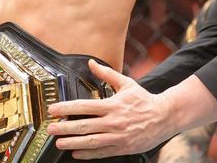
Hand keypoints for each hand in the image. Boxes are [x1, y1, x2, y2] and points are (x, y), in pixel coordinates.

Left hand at [46, 59, 174, 158]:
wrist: (165, 117)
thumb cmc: (144, 100)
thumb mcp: (126, 83)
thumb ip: (107, 74)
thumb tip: (91, 62)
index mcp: (112, 105)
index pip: (84, 106)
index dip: (66, 108)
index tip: (53, 110)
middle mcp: (113, 122)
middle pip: (84, 126)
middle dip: (64, 128)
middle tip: (50, 129)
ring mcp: (118, 137)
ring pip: (91, 141)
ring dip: (72, 143)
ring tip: (59, 143)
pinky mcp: (123, 147)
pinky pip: (102, 152)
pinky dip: (88, 154)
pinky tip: (76, 153)